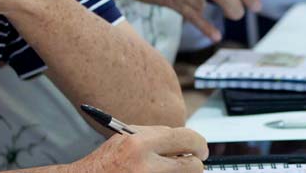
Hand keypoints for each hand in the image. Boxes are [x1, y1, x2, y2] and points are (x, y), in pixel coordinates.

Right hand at [73, 125, 207, 172]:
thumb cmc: (104, 163)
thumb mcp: (126, 138)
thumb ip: (156, 136)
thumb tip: (184, 141)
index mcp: (140, 144)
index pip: (187, 138)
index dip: (199, 143)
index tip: (201, 149)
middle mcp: (146, 166)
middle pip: (193, 165)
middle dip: (195, 164)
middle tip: (193, 163)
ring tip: (170, 170)